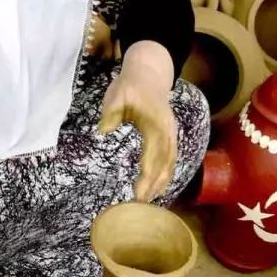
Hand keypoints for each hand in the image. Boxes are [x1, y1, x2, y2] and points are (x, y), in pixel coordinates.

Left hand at [98, 41, 177, 201]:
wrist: (150, 72)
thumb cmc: (130, 85)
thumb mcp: (116, 94)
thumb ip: (112, 112)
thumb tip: (104, 130)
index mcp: (155, 124)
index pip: (152, 157)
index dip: (146, 177)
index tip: (138, 194)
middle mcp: (168, 131)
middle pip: (164, 164)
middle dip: (154, 185)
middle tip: (141, 204)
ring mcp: (172, 133)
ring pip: (171, 163)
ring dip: (162, 182)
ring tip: (150, 201)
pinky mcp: (170, 134)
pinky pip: (172, 158)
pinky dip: (166, 173)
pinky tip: (159, 186)